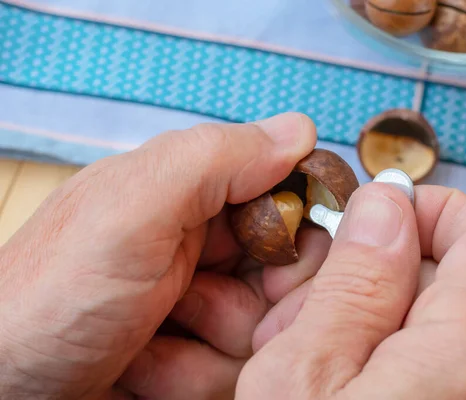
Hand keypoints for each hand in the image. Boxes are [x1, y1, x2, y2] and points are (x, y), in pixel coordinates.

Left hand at [0, 113, 325, 398]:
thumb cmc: (48, 296)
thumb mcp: (130, 211)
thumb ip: (215, 161)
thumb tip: (300, 130)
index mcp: (196, 197)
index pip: (292, 205)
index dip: (297, 242)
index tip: (275, 269)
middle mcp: (205, 247)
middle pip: (290, 275)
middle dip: (254, 307)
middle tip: (193, 309)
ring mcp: (202, 305)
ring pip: (266, 331)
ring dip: (210, 353)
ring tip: (145, 347)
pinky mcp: (195, 355)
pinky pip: (234, 370)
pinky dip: (190, 379)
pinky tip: (141, 371)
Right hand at [237, 183, 465, 398]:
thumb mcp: (300, 378)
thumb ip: (352, 284)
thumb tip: (386, 207)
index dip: (432, 210)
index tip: (374, 222)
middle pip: (456, 279)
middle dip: (372, 277)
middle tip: (300, 313)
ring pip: (439, 325)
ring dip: (369, 321)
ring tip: (305, 359)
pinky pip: (441, 366)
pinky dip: (387, 360)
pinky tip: (335, 384)